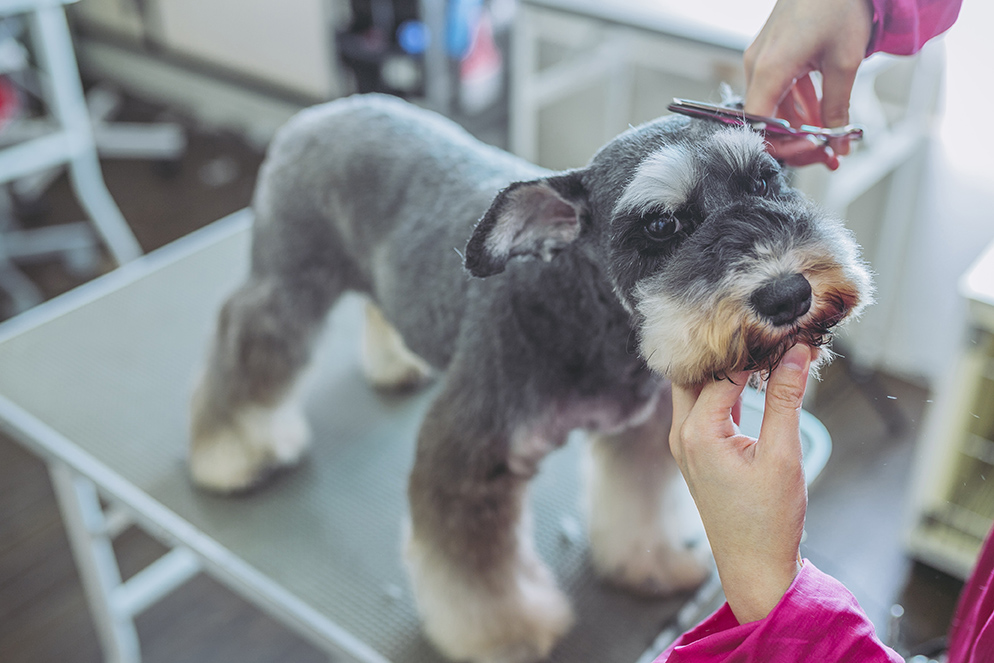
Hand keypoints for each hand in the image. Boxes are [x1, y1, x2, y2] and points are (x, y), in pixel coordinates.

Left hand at [669, 344, 814, 622]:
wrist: (755, 567)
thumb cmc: (768, 521)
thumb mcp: (782, 455)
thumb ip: (786, 398)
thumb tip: (795, 352)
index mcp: (697, 433)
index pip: (720, 371)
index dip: (751, 346)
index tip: (777, 324)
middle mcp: (682, 434)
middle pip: (695, 373)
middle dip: (726, 349)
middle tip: (760, 326)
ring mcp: (686, 444)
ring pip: (697, 388)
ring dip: (726, 368)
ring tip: (762, 345)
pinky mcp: (698, 452)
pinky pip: (706, 407)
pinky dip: (726, 389)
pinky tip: (754, 376)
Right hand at [744, 0, 873, 168]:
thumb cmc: (839, 2)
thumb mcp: (845, 62)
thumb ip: (836, 108)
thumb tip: (837, 144)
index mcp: (769, 68)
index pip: (758, 126)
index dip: (783, 147)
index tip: (812, 153)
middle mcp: (757, 65)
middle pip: (766, 121)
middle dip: (796, 142)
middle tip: (828, 155)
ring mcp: (762, 59)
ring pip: (774, 108)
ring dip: (801, 127)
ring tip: (832, 142)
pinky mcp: (772, 54)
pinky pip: (780, 91)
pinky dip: (800, 107)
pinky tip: (823, 117)